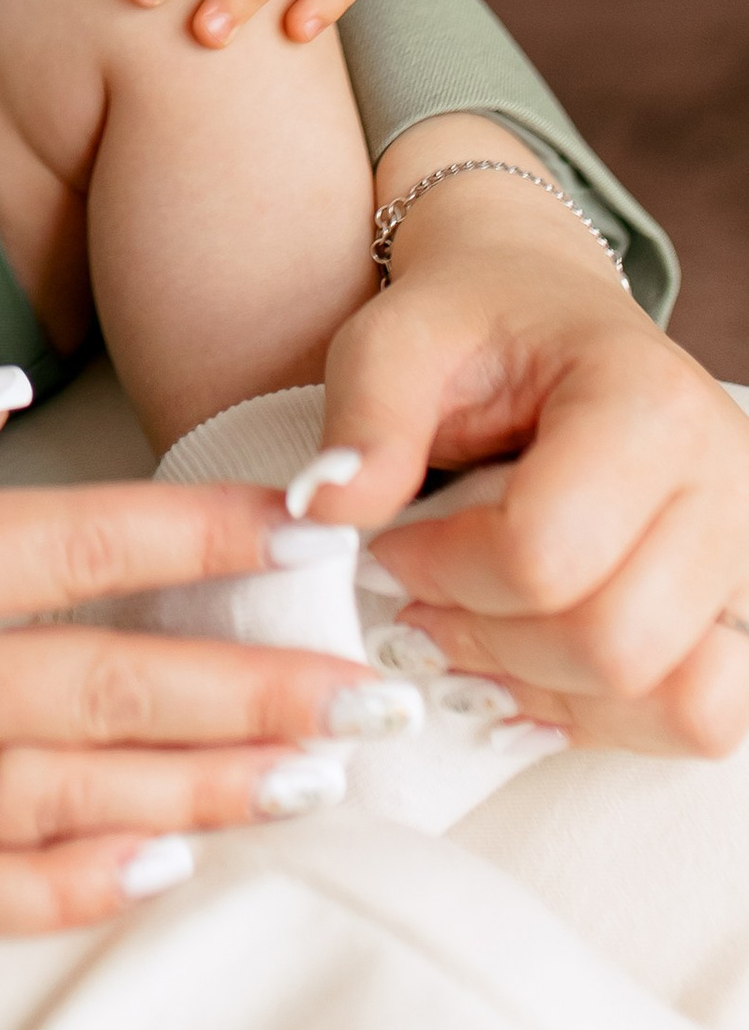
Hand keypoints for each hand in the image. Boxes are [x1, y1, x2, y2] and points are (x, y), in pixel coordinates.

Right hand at [0, 353, 395, 932]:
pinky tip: (151, 873)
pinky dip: (65, 893)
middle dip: (258, 688)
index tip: (309, 525)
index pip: (83, 542)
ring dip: (202, 792)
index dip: (208, 531)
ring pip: (64, 802)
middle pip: (111, 690)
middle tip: (374, 695)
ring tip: (309, 783)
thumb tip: (8, 407)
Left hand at [310, 136, 748, 755]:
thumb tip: (324, 513)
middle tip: (419, 605)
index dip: (444, 572)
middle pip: (616, 644)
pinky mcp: (744, 606)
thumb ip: (364, 416)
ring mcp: (747, 553)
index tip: (390, 546)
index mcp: (648, 400)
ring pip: (676, 701)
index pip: (546, 554)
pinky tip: (531, 665)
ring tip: (473, 638)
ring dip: (552, 690)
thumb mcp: (394, 337)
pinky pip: (701, 715)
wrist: (545, 312)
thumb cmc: (472, 323)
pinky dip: (610, 717)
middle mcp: (727, 481)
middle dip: (490, 641)